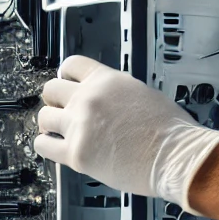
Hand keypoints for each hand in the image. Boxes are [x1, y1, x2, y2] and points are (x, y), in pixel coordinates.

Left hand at [33, 56, 218, 212]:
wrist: (174, 155)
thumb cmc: (169, 129)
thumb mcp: (143, 93)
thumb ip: (116, 93)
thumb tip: (106, 98)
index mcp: (108, 80)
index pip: (71, 65)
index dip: (66, 75)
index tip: (66, 83)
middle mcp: (90, 98)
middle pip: (51, 89)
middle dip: (56, 99)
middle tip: (62, 110)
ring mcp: (80, 125)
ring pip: (44, 117)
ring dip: (51, 123)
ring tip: (59, 131)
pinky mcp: (76, 153)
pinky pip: (43, 145)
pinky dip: (47, 145)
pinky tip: (56, 147)